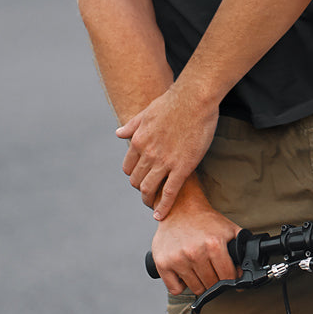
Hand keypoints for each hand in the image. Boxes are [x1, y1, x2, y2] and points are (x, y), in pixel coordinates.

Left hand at [116, 83, 218, 218]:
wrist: (194, 98)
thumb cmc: (173, 101)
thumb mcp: (147, 112)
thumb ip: (132, 125)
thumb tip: (118, 134)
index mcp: (138, 140)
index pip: (129, 167)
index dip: (134, 175)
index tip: (141, 179)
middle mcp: (148, 153)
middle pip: (136, 181)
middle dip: (141, 189)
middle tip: (148, 193)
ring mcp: (164, 162)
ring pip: (149, 189)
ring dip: (149, 200)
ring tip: (152, 206)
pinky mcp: (182, 167)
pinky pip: (170, 192)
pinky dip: (164, 206)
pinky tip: (161, 215)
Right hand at [150, 179, 240, 295]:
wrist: (179, 207)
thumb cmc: (204, 220)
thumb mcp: (228, 228)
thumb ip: (241, 247)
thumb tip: (247, 269)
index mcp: (213, 244)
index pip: (227, 277)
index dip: (231, 280)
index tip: (229, 279)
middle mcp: (195, 252)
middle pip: (211, 285)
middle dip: (215, 281)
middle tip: (213, 271)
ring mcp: (177, 259)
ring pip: (195, 288)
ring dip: (199, 283)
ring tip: (199, 269)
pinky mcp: (162, 263)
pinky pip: (175, 289)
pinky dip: (181, 285)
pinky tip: (185, 273)